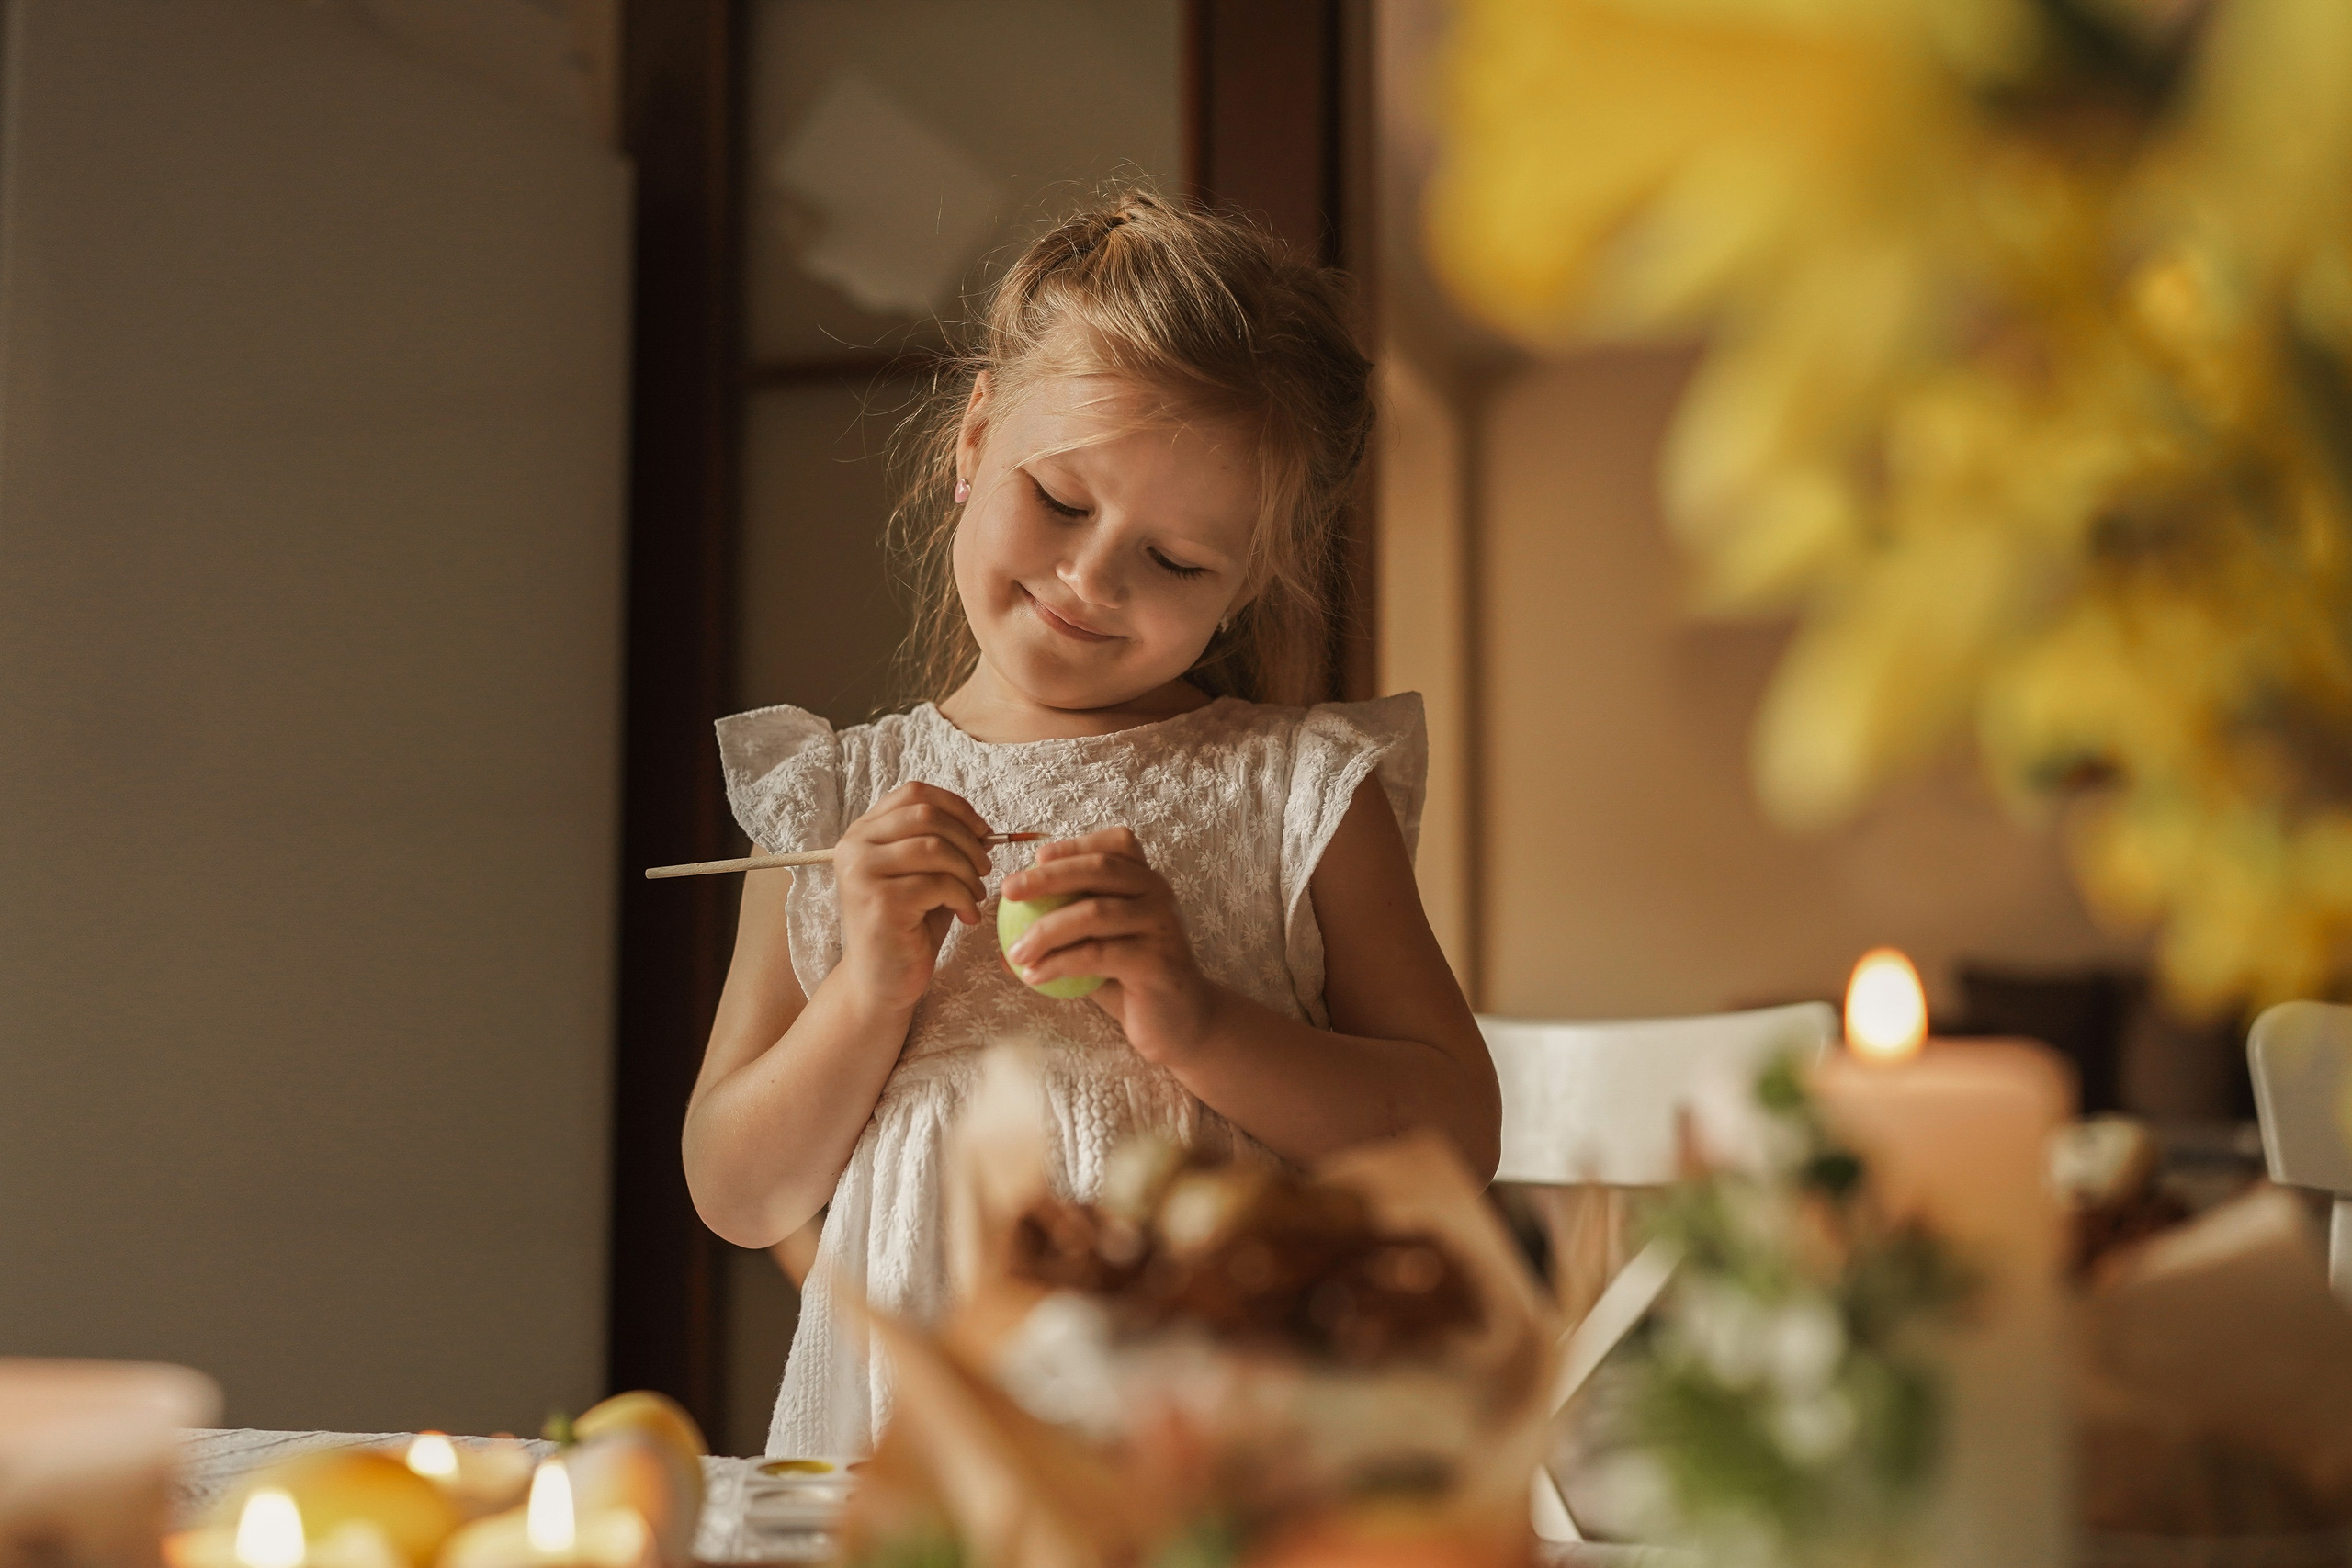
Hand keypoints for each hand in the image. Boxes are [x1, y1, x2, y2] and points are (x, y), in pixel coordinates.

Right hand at [831, 782, 994, 1013]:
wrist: (881, 982)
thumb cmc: (908, 927)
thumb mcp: (924, 876)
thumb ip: (942, 845)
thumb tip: (983, 828)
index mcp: (863, 833)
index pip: (913, 793)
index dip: (956, 806)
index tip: (982, 831)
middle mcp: (854, 847)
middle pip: (926, 815)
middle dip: (968, 840)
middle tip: (985, 869)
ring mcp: (862, 874)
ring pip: (935, 848)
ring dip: (969, 871)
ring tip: (976, 895)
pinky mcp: (879, 902)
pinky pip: (939, 884)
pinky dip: (965, 898)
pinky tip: (968, 917)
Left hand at [999, 827, 1222, 1064]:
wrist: (1181, 1025)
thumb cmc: (1132, 982)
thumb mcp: (1094, 953)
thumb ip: (1062, 939)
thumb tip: (1001, 939)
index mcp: (1145, 881)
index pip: (1114, 844)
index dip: (1074, 845)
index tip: (1036, 858)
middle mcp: (1158, 894)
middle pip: (1100, 869)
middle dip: (1048, 876)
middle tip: (1008, 891)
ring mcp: (1161, 925)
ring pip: (1095, 912)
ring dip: (1046, 930)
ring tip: (1016, 951)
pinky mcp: (1158, 961)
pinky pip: (1098, 954)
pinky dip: (1059, 962)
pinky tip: (1033, 976)